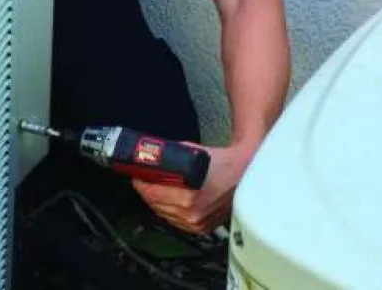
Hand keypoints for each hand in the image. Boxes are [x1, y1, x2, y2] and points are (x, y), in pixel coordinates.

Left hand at [131, 142, 253, 234]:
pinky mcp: (202, 228)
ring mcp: (198, 223)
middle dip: (147, 191)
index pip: (152, 194)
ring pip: (164, 214)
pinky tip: (169, 201)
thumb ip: (169, 157)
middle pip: (155, 205)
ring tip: (154, 189)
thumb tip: (149, 157)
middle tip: (143, 180)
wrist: (245, 173)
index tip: (136, 175)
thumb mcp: (190, 153)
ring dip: (157, 202)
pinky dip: (170, 211)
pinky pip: (177, 222)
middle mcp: (193, 214)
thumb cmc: (221, 162)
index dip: (141, 183)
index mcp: (190, 197)